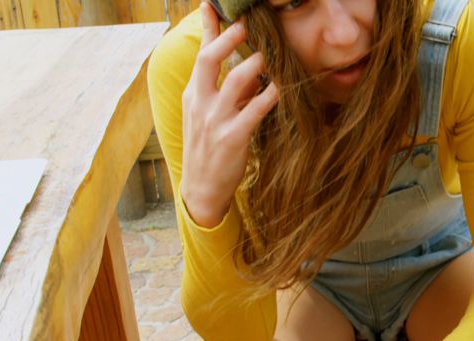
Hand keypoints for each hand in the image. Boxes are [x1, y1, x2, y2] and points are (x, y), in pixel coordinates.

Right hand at [180, 1, 278, 227]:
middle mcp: (200, 103)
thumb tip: (248, 68)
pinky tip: (281, 88)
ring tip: (270, 55)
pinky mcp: (232, 138)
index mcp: (193, 94)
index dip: (208, 28)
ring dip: (255, 64)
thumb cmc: (209, 149)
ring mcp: (214, 120)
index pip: (200, 54)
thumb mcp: (209, 115)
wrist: (201, 189)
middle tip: (247, 22)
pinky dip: (269, 96)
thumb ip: (226, 91)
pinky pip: (254, 110)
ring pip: (235, 81)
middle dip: (229, 37)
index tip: (212, 4)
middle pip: (209, 59)